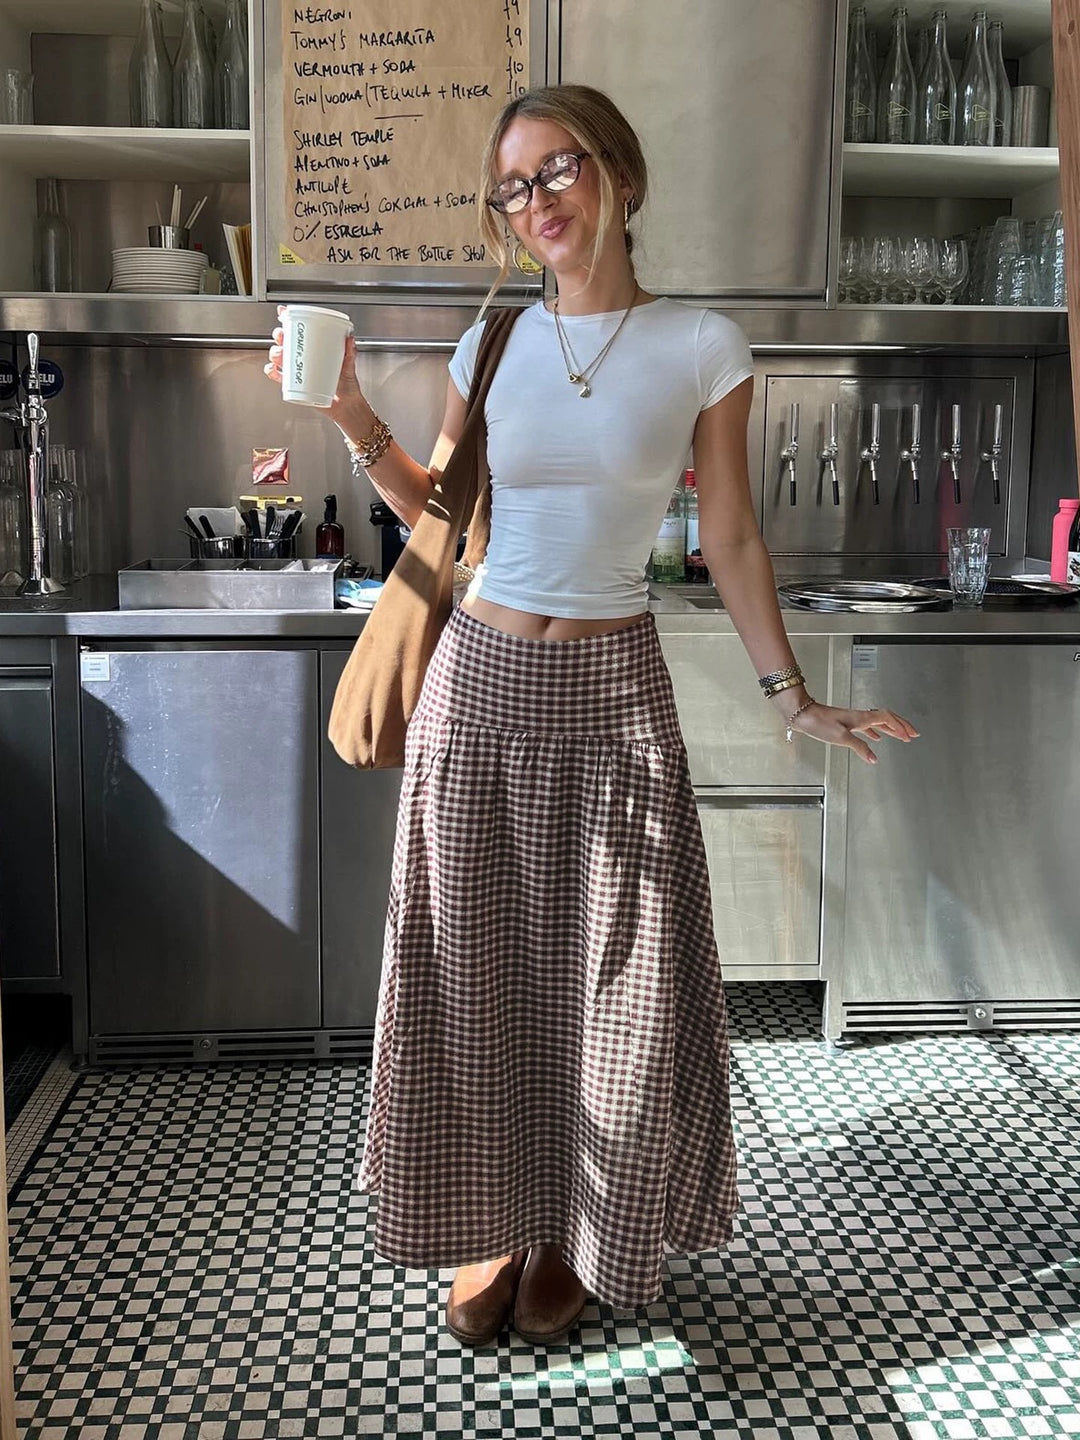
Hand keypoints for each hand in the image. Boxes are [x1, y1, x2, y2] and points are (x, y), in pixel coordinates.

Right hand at [263, 305, 365, 426]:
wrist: (346, 406)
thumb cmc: (347, 384)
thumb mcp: (349, 365)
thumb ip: (349, 352)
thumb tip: (350, 338)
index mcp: (314, 348)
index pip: (299, 330)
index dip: (287, 319)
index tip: (283, 313)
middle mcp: (303, 357)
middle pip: (285, 341)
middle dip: (279, 336)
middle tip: (282, 337)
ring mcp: (298, 370)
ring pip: (279, 357)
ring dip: (275, 353)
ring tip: (281, 355)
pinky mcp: (294, 385)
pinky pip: (278, 377)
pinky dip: (272, 372)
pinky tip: (273, 369)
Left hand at [787, 701, 919, 764]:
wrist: (803, 715)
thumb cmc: (819, 723)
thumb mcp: (842, 738)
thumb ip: (860, 748)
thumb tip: (874, 759)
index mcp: (862, 718)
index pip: (888, 719)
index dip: (900, 727)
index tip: (910, 735)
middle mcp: (860, 717)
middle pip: (887, 719)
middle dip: (901, 726)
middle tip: (913, 734)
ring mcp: (854, 720)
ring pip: (878, 723)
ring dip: (891, 729)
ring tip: (900, 736)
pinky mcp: (846, 723)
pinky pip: (867, 727)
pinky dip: (875, 732)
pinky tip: (875, 738)